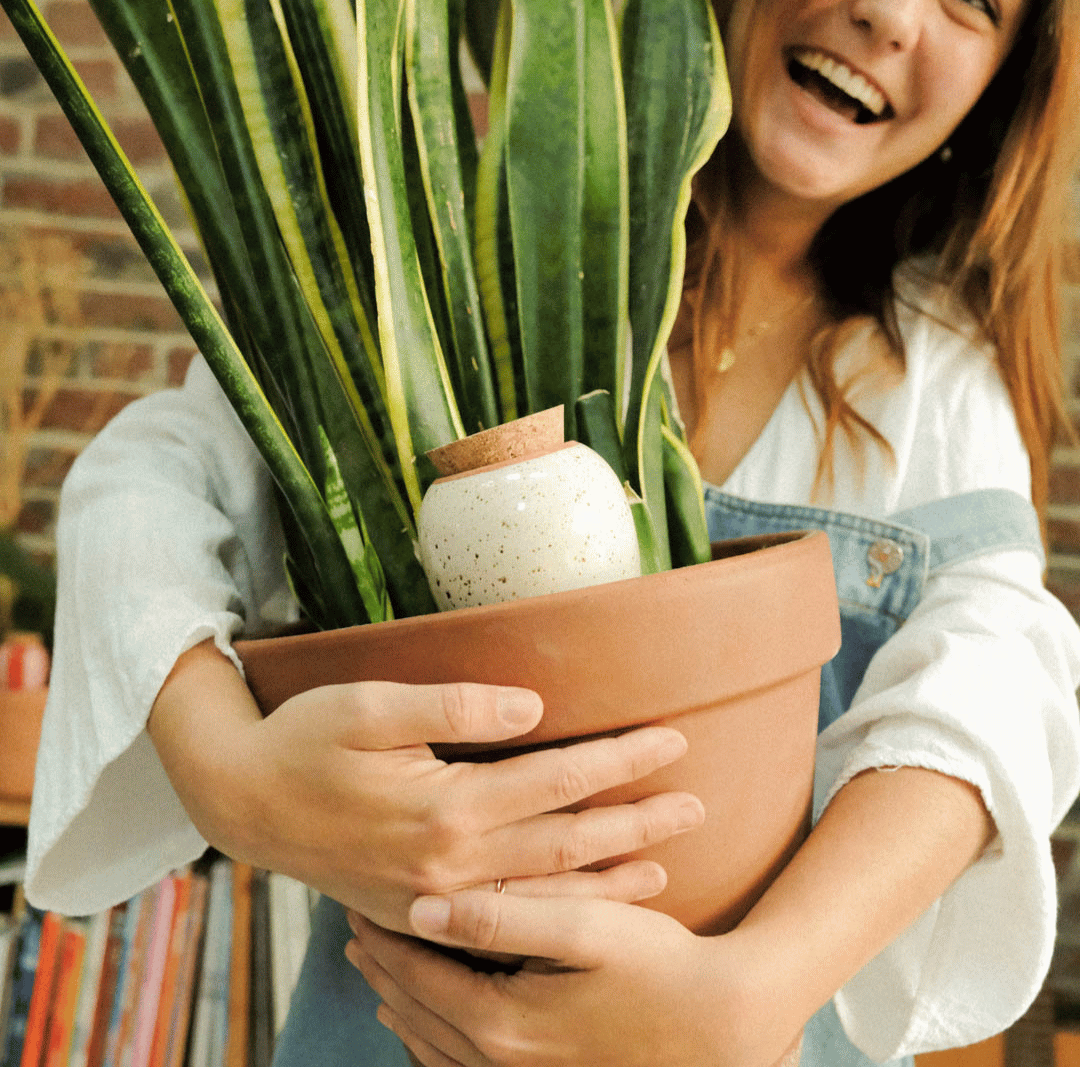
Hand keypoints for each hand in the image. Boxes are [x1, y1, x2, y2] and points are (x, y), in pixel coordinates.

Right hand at [149, 642, 704, 932]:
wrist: (244, 802)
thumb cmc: (305, 740)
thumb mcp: (369, 706)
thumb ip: (453, 706)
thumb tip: (533, 708)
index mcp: (445, 807)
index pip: (557, 780)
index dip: (619, 760)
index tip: (671, 739)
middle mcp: (450, 863)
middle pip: (565, 842)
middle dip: (636, 821)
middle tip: (696, 804)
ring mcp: (437, 896)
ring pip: (545, 892)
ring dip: (610, 877)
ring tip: (669, 867)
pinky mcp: (422, 908)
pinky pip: (508, 917)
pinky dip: (557, 911)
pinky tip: (587, 906)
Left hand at [345, 891, 802, 1066]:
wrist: (722, 1028)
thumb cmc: (658, 964)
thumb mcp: (584, 927)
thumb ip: (500, 918)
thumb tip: (423, 907)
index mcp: (500, 1021)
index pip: (418, 974)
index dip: (386, 935)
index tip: (359, 904)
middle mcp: (500, 1063)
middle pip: (416, 1010)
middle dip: (384, 967)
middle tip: (356, 929)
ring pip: (432, 1045)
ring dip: (403, 1001)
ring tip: (380, 967)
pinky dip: (433, 1039)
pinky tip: (430, 1021)